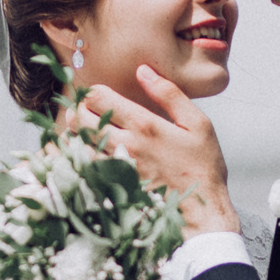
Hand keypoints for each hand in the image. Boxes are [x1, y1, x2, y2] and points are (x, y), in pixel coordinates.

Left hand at [83, 66, 238, 235]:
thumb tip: (143, 70)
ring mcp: (117, 169)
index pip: (99, 98)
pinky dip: (79, 157)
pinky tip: (87, 152)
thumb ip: (169, 94)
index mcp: (144, 125)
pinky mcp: (114, 187)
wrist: (203, 209)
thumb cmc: (203, 166)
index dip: (92, 91)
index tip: (98, 93)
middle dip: (78, 109)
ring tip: (84, 128)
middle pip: (81, 119)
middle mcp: (126, 146)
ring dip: (75, 133)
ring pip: (78, 144)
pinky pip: (84, 168)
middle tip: (85, 108)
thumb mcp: (197, 123)